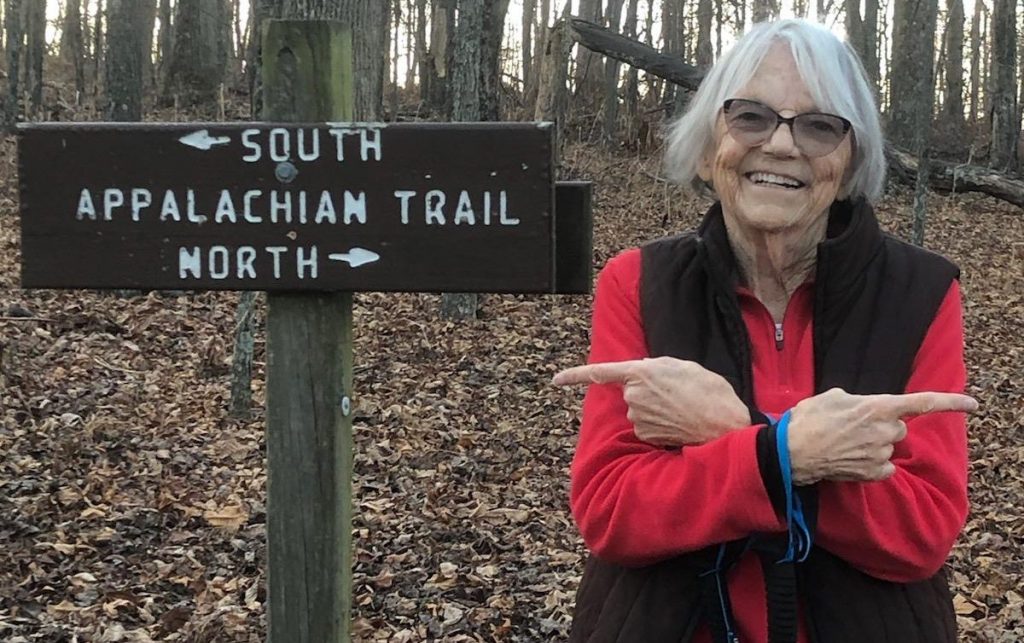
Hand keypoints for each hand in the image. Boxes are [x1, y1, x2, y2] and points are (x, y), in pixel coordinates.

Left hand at [552, 357, 750, 446]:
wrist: (724, 423)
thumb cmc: (708, 390)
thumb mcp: (681, 365)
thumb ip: (654, 366)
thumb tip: (640, 372)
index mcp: (640, 372)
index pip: (598, 373)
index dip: (574, 376)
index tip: (556, 380)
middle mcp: (633, 396)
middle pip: (629, 392)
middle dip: (646, 391)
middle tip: (674, 392)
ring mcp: (637, 418)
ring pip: (638, 410)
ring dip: (655, 408)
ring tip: (681, 407)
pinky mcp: (645, 435)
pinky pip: (646, 427)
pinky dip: (659, 425)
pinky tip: (678, 422)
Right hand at [786, 388, 977, 484]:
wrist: (791, 453)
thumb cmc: (807, 421)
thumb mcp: (830, 397)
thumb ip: (855, 400)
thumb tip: (860, 407)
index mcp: (877, 407)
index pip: (922, 403)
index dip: (950, 402)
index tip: (972, 405)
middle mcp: (885, 431)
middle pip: (899, 427)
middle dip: (883, 426)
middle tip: (854, 426)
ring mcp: (881, 454)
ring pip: (889, 447)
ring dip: (874, 444)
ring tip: (844, 443)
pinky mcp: (874, 473)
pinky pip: (884, 466)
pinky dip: (872, 464)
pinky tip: (851, 459)